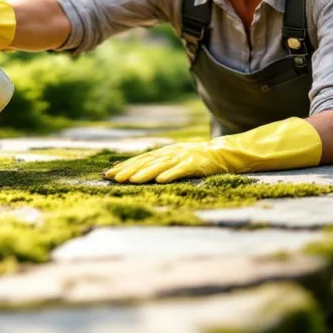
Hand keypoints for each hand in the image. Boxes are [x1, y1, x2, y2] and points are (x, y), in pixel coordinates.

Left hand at [103, 142, 228, 183]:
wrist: (223, 153)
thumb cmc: (197, 158)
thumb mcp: (175, 158)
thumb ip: (158, 163)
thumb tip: (134, 171)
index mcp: (165, 152)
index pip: (140, 159)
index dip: (125, 166)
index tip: (109, 174)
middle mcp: (171, 153)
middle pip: (147, 162)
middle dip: (130, 170)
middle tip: (115, 178)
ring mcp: (183, 158)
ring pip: (161, 166)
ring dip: (146, 173)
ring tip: (132, 180)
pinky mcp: (195, 164)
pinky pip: (181, 170)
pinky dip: (170, 174)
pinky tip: (160, 180)